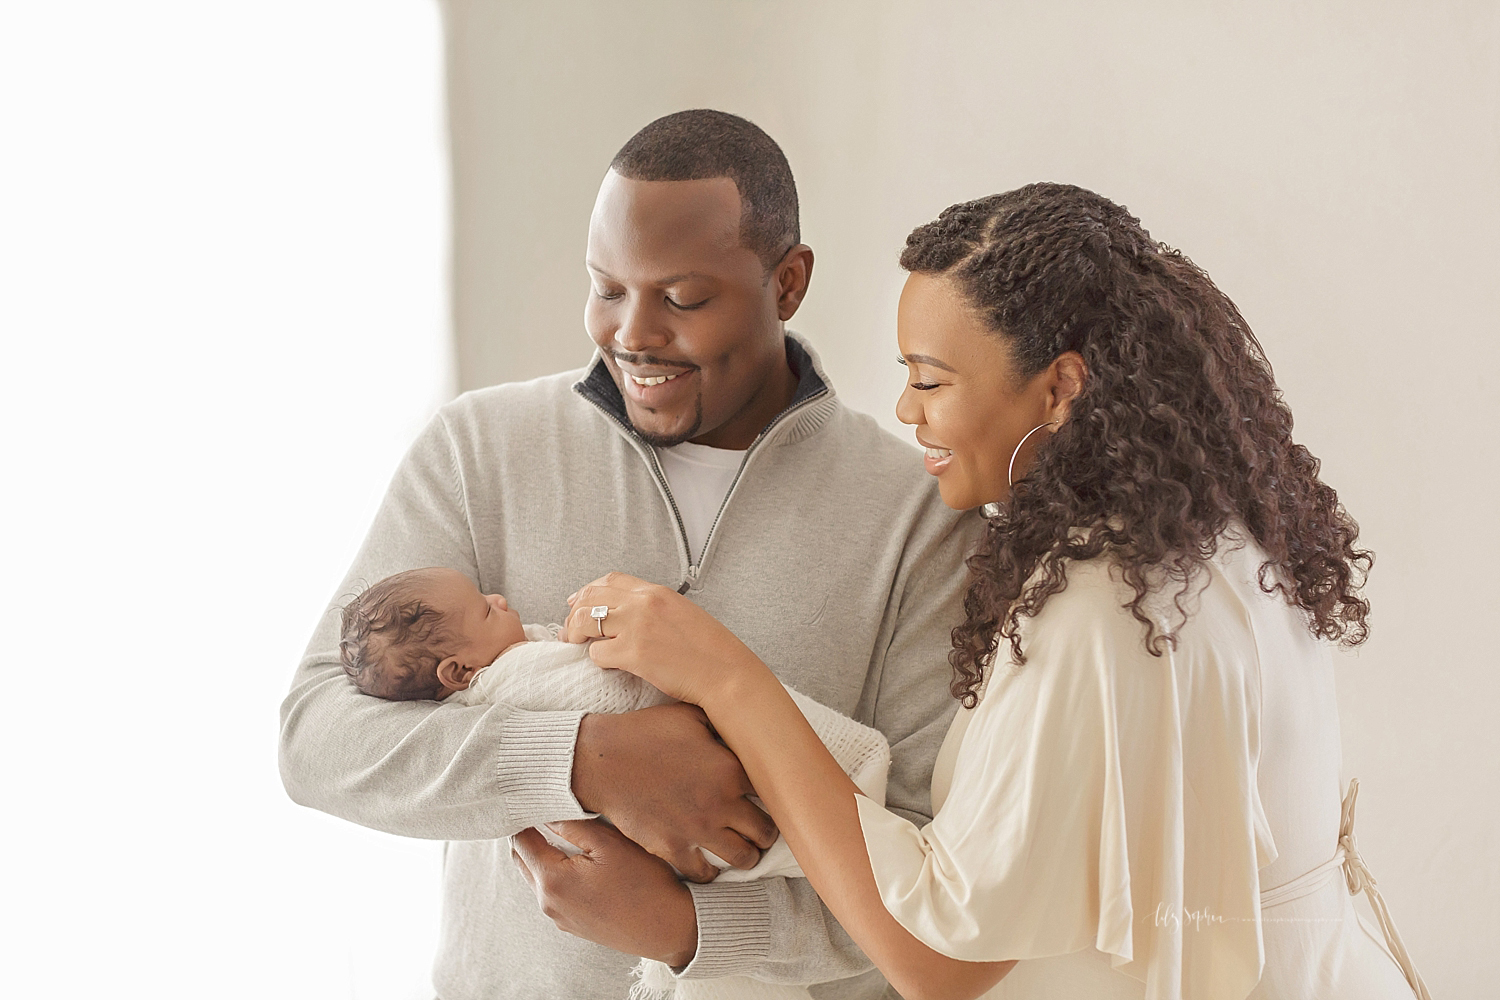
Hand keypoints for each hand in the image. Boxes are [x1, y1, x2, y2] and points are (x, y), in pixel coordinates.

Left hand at [512, 820, 697, 965]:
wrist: (670, 929)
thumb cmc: (645, 885)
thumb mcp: (610, 843)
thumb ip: (572, 824)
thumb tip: (547, 812)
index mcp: (552, 881)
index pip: (520, 840)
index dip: (524, 815)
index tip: (536, 799)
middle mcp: (549, 903)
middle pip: (522, 859)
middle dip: (530, 834)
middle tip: (548, 811)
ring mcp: (560, 917)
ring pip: (537, 876)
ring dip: (545, 854)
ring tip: (568, 834)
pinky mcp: (574, 924)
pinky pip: (555, 893)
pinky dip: (558, 873)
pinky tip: (583, 862)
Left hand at [563, 572, 763, 707]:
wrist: (726, 672)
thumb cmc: (709, 649)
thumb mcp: (682, 612)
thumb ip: (653, 608)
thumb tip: (625, 614)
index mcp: (656, 592)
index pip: (609, 580)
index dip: (588, 590)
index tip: (577, 602)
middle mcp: (644, 604)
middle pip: (590, 597)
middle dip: (574, 613)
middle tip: (571, 631)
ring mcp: (637, 627)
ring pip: (586, 622)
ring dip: (576, 634)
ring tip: (578, 645)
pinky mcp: (635, 654)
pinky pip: (598, 654)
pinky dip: (597, 660)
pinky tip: (608, 665)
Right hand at [572, 703, 777, 880]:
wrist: (603, 761)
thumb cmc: (645, 733)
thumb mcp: (690, 716)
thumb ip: (723, 725)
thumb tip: (743, 728)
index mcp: (731, 768)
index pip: (774, 790)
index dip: (775, 793)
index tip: (772, 797)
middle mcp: (722, 803)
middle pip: (766, 830)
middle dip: (767, 831)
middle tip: (762, 829)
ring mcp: (699, 829)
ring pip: (744, 857)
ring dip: (748, 854)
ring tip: (744, 849)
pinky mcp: (674, 848)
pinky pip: (705, 874)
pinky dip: (711, 872)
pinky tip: (710, 863)